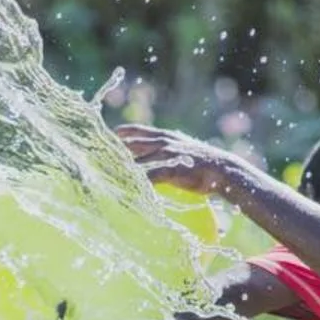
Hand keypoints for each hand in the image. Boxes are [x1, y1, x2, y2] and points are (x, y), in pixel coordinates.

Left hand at [115, 124, 243, 196]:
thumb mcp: (184, 151)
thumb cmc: (204, 165)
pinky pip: (149, 177)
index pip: (137, 131)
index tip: (106, 136)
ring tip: (104, 175)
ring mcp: (166, 155)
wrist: (223, 170)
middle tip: (96, 156)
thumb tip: (157, 160)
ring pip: (136, 160)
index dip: (120, 133)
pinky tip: (127, 189)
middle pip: (131, 144)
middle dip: (113, 151)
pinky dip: (137, 182)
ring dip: (120, 168)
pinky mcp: (171, 169)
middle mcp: (163, 142)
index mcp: (165, 137)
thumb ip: (168, 152)